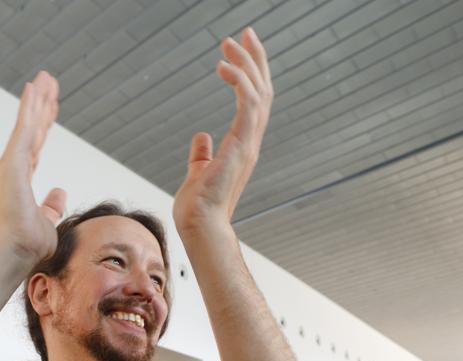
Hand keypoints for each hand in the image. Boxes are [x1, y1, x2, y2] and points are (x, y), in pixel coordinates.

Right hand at [0, 70, 66, 263]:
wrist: (17, 250)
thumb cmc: (29, 243)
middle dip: (41, 104)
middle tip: (48, 80)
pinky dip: (28, 107)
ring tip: (45, 76)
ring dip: (36, 99)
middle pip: (32, 128)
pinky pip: (23, 128)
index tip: (50, 106)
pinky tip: (34, 88)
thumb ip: (51, 205)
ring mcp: (12, 163)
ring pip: (28, 123)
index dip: (43, 123)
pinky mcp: (13, 162)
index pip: (36, 144)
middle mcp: (14, 166)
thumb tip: (60, 193)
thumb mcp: (47, 219)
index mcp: (22, 178)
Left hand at [173, 28, 272, 235]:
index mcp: (244, 144)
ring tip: (228, 44)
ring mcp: (249, 143)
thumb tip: (201, 137)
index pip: (255, 100)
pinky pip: (248, 105)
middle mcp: (251, 140)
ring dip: (246, 64)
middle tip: (244, 33)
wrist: (199, 226)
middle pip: (263, 90)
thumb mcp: (199, 171)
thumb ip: (202, 154)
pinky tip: (223, 67)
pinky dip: (240, 82)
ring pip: (259, 92)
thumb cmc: (198, 206)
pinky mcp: (242, 146)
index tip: (241, 48)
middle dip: (255, 59)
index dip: (252, 72)